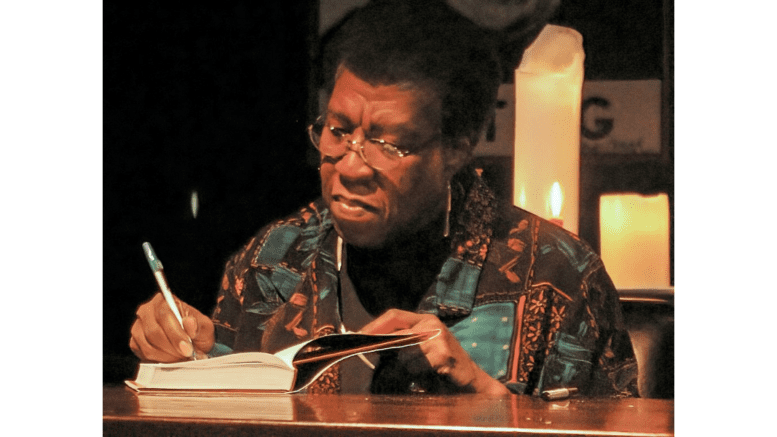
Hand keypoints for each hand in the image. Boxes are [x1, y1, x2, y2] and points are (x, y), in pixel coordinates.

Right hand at [129, 292, 214, 361]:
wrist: (191, 343)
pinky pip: (143, 354)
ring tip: (180, 357)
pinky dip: (159, 359)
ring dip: (166, 356)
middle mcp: (147, 311)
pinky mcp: (135, 342)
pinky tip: (170, 358)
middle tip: (185, 356)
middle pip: (154, 332)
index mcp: (164, 301)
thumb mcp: (204, 327)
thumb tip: (189, 322)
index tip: (187, 348)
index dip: (176, 334)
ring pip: (148, 345)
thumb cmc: (196, 332)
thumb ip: (198, 325)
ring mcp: (138, 326)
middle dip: (172, 348)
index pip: (165, 315)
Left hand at [360, 309, 508, 394]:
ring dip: (406, 366)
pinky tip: (428, 375)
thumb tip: (371, 344)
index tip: (358, 336)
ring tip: (419, 371)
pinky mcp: (442, 354)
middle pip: (397, 333)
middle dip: (383, 346)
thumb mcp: (420, 350)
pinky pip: (416, 365)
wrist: (471, 380)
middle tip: (373, 355)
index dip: (374, 325)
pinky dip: (417, 373)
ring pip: (404, 353)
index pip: (394, 315)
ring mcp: (438, 337)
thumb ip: (400, 343)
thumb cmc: (442, 366)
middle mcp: (432, 324)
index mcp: (425, 320)